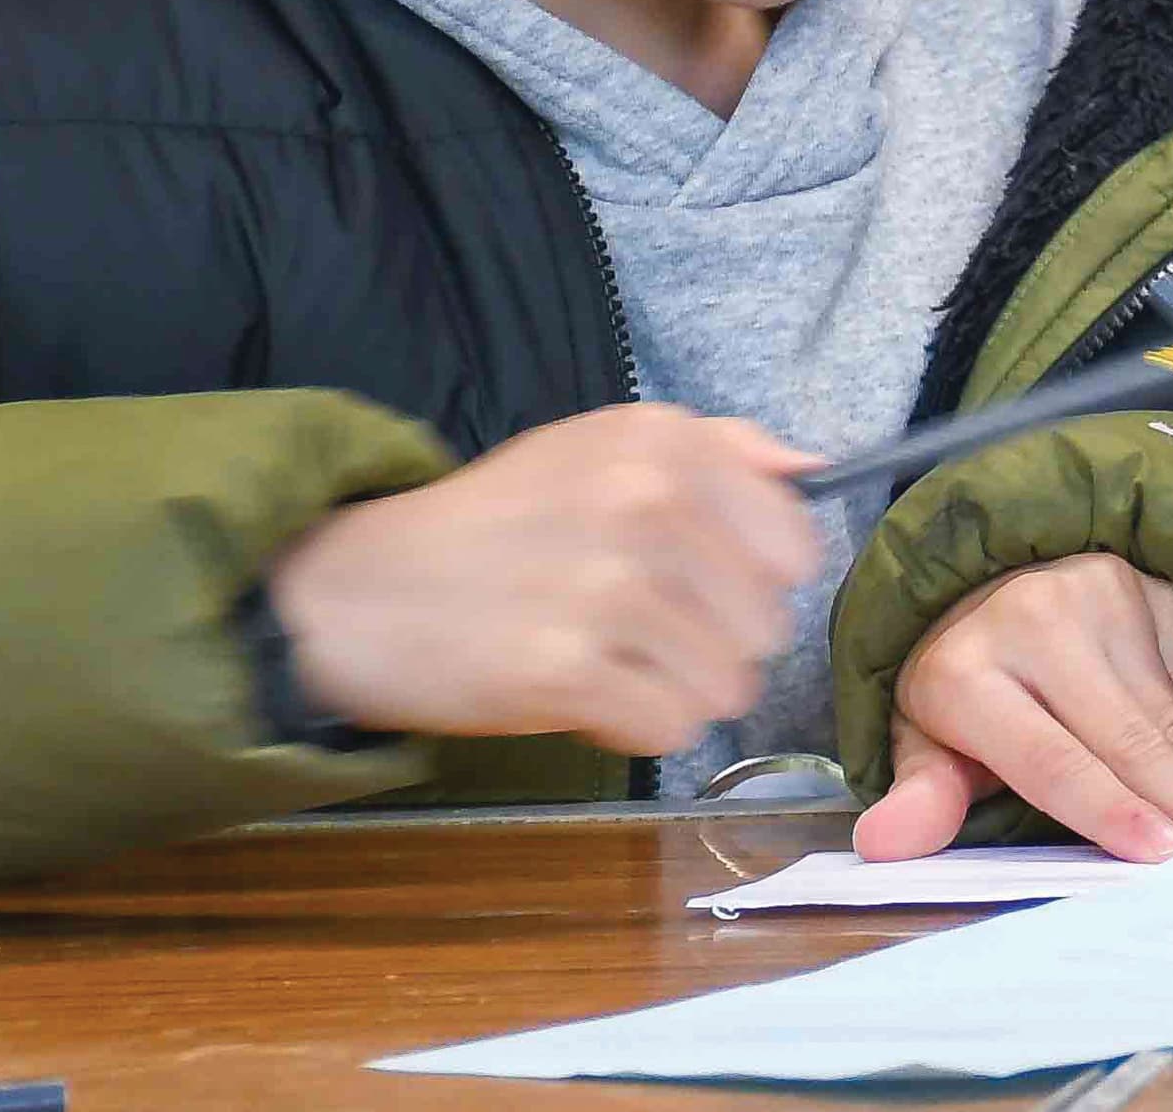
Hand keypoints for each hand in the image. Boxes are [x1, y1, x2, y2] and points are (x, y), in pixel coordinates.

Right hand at [264, 405, 820, 756]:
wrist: (357, 589)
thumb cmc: (497, 523)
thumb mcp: (600, 448)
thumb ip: (719, 450)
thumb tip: (815, 468)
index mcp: (664, 443)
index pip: (795, 546)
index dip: (754, 581)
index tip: (698, 583)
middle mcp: (645, 503)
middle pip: (767, 626)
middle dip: (713, 643)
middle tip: (635, 630)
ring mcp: (606, 588)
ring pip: (728, 686)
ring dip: (675, 691)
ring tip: (610, 661)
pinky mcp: (565, 671)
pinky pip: (670, 729)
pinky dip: (634, 727)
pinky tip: (586, 696)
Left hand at [854, 552, 1172, 862]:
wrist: (992, 574)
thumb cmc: (963, 682)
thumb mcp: (923, 736)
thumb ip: (923, 792)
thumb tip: (884, 842)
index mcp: (965, 670)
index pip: (1048, 755)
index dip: (1108, 807)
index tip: (1165, 851)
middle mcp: (1038, 619)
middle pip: (1128, 736)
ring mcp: (1104, 593)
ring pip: (1171, 712)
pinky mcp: (1153, 586)